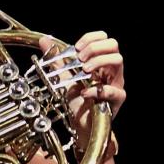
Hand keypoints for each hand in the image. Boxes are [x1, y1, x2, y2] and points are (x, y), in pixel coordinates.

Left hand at [39, 31, 124, 148]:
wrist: (80, 124)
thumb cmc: (76, 102)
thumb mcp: (64, 77)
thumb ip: (56, 59)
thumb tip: (44, 40)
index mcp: (100, 62)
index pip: (104, 38)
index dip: (90, 38)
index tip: (76, 48)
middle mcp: (111, 70)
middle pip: (113, 45)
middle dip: (94, 48)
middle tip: (80, 59)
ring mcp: (116, 83)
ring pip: (118, 60)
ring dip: (99, 62)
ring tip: (84, 71)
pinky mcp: (117, 99)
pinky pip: (113, 90)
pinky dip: (97, 90)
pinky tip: (84, 92)